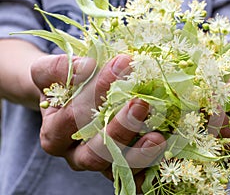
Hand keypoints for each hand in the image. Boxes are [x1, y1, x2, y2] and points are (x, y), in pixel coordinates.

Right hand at [31, 54, 165, 190]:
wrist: (70, 101)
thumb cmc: (64, 87)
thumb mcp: (50, 73)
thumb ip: (60, 69)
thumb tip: (87, 67)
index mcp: (55, 134)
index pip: (73, 117)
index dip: (96, 91)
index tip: (122, 64)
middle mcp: (77, 155)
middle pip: (95, 154)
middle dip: (120, 130)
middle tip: (141, 104)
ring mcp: (102, 165)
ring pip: (119, 169)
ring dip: (140, 153)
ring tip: (158, 136)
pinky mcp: (121, 169)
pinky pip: (136, 179)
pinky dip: (151, 169)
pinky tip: (165, 151)